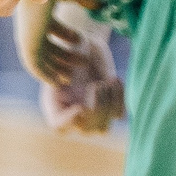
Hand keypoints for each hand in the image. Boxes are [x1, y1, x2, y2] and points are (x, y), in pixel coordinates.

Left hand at [30, 9, 110, 86]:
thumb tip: (104, 4)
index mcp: (39, 7)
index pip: (50, 26)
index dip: (67, 35)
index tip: (82, 40)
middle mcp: (31, 22)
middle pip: (46, 44)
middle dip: (64, 55)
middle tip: (82, 63)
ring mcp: (28, 34)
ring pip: (41, 57)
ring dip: (57, 68)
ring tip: (71, 77)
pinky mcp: (27, 44)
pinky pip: (35, 66)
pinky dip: (45, 75)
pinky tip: (58, 84)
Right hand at [32, 12, 123, 136]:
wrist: (85, 46)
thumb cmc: (70, 48)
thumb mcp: (63, 55)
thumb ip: (62, 67)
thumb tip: (69, 80)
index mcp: (55, 104)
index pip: (59, 126)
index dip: (70, 122)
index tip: (80, 107)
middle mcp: (73, 114)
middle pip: (86, 129)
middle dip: (96, 108)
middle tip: (97, 84)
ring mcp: (92, 114)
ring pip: (103, 128)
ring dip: (109, 105)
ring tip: (108, 81)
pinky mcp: (110, 108)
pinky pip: (119, 114)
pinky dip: (120, 97)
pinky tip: (113, 79)